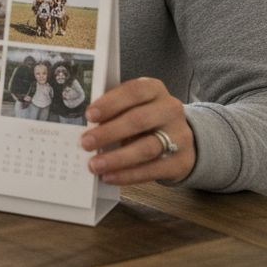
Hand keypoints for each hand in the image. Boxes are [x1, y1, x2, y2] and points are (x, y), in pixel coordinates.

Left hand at [79, 77, 195, 184]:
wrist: (180, 140)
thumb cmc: (145, 119)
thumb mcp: (133, 107)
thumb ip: (113, 111)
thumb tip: (85, 127)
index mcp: (154, 89)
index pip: (134, 91)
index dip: (111, 103)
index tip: (89, 115)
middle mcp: (170, 110)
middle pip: (138, 120)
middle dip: (109, 133)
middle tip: (85, 143)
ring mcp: (179, 136)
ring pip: (146, 148)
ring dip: (117, 158)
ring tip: (95, 165)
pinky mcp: (181, 161)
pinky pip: (153, 170)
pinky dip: (128, 175)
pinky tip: (109, 176)